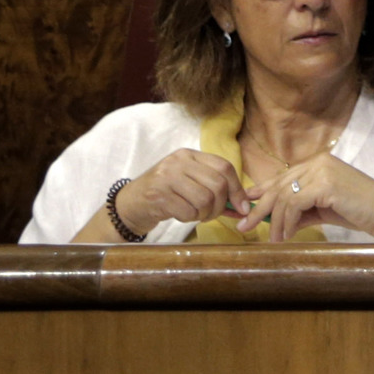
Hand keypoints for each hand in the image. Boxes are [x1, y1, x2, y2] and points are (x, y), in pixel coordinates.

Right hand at [111, 147, 245, 232]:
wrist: (129, 204)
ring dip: (205, 214)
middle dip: (221, 206)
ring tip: (196, 215)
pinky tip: (181, 215)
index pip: (224, 167)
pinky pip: (188, 211)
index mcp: (190, 155)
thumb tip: (245, 207)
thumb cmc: (165, 194)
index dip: (238, 188)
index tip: (243, 207)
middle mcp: (178, 162)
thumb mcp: (189, 184)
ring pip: (204, 199)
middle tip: (212, 215)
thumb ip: (215, 190)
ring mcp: (167, 178)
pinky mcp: (158, 196)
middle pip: (217, 184)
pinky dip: (190, 218)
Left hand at [234, 151, 373, 242]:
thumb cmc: (358, 212)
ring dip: (275, 221)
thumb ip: (300, 210)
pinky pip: (294, 205)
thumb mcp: (323, 210)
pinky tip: (287, 236)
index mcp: (319, 163)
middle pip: (278, 185)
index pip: (282, 177)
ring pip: (283, 196)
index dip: (261, 193)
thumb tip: (276, 223)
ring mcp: (322, 171)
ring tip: (274, 239)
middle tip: (244, 227)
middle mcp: (319, 162)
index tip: (246, 209)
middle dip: (259, 208)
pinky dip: (287, 222)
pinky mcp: (325, 184)